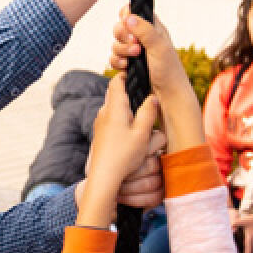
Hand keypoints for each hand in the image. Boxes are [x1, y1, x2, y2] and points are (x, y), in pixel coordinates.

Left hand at [76, 76, 159, 227]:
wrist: (104, 177)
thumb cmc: (123, 155)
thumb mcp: (142, 133)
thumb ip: (148, 112)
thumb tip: (152, 97)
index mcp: (114, 107)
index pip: (117, 81)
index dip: (127, 75)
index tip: (138, 76)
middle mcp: (104, 112)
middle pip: (117, 95)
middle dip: (131, 97)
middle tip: (146, 102)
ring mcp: (100, 123)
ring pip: (116, 109)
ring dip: (128, 112)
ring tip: (141, 123)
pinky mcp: (100, 134)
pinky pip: (113, 121)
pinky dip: (123, 123)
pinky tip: (131, 135)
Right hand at [109, 9, 201, 151]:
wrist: (167, 96)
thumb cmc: (169, 71)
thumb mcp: (160, 47)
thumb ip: (145, 30)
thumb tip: (129, 17)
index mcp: (153, 28)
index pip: (134, 11)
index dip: (127, 14)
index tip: (127, 21)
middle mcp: (142, 38)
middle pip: (120, 27)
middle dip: (123, 36)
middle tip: (135, 44)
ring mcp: (134, 52)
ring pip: (115, 44)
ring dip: (121, 51)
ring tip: (133, 59)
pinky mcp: (128, 65)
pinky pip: (113, 59)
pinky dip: (117, 62)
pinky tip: (126, 68)